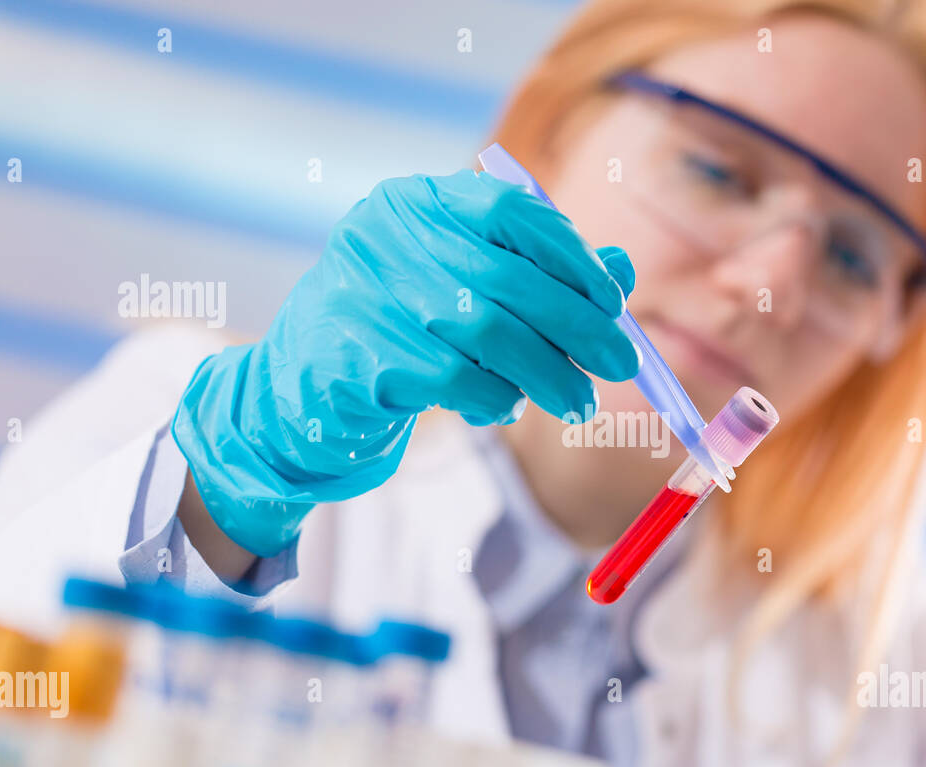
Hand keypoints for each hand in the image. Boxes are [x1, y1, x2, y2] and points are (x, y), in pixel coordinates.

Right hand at [172, 169, 639, 555]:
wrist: (303, 383)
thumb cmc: (400, 324)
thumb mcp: (463, 284)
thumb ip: (537, 272)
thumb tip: (621, 272)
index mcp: (416, 201)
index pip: (511, 211)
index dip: (572, 255)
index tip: (613, 299)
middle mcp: (387, 235)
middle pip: (510, 279)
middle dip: (580, 327)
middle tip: (621, 364)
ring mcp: (368, 294)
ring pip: (490, 333)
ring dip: (549, 374)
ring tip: (577, 402)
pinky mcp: (362, 357)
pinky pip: (457, 380)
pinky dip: (496, 398)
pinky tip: (504, 407)